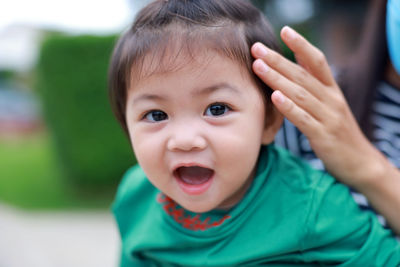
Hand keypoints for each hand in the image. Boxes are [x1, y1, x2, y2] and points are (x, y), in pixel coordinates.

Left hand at [251, 26, 389, 188]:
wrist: (361, 163)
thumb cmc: (338, 131)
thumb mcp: (330, 104)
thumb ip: (316, 83)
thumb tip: (299, 59)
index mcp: (332, 90)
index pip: (317, 61)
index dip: (301, 45)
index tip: (284, 30)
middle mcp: (332, 100)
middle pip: (303, 75)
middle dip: (278, 60)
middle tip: (257, 48)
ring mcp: (328, 117)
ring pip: (300, 94)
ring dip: (277, 78)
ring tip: (258, 66)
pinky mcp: (323, 136)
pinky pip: (303, 119)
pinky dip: (288, 107)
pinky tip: (275, 96)